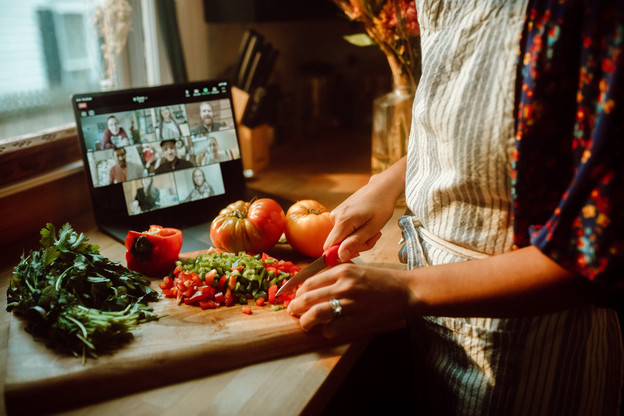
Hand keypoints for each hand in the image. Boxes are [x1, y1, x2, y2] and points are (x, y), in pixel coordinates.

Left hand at [287, 263, 408, 337]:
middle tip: (293, 311)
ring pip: (315, 314)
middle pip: (307, 298)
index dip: (298, 292)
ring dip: (306, 321)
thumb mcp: (356, 270)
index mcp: (342, 271)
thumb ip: (335, 275)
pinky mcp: (358, 320)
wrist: (405, 291)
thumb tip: (313, 286)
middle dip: (296, 307)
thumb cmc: (381, 280)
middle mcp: (343, 285)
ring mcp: (350, 303)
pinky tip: (327, 330)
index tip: (294, 297)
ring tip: (305, 324)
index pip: (309, 282)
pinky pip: (332, 329)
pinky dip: (326, 331)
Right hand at [324, 158, 405, 260]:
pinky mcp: (339, 213)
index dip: (342, 254)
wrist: (382, 188)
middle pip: (338, 244)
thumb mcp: (372, 228)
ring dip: (358, 239)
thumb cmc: (381, 206)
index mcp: (342, 221)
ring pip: (342, 237)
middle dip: (355, 245)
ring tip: (372, 230)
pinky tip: (366, 225)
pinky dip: (356, 232)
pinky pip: (344, 230)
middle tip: (373, 238)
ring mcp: (336, 214)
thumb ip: (355, 242)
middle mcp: (335, 217)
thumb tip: (340, 256)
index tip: (359, 251)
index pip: (330, 247)